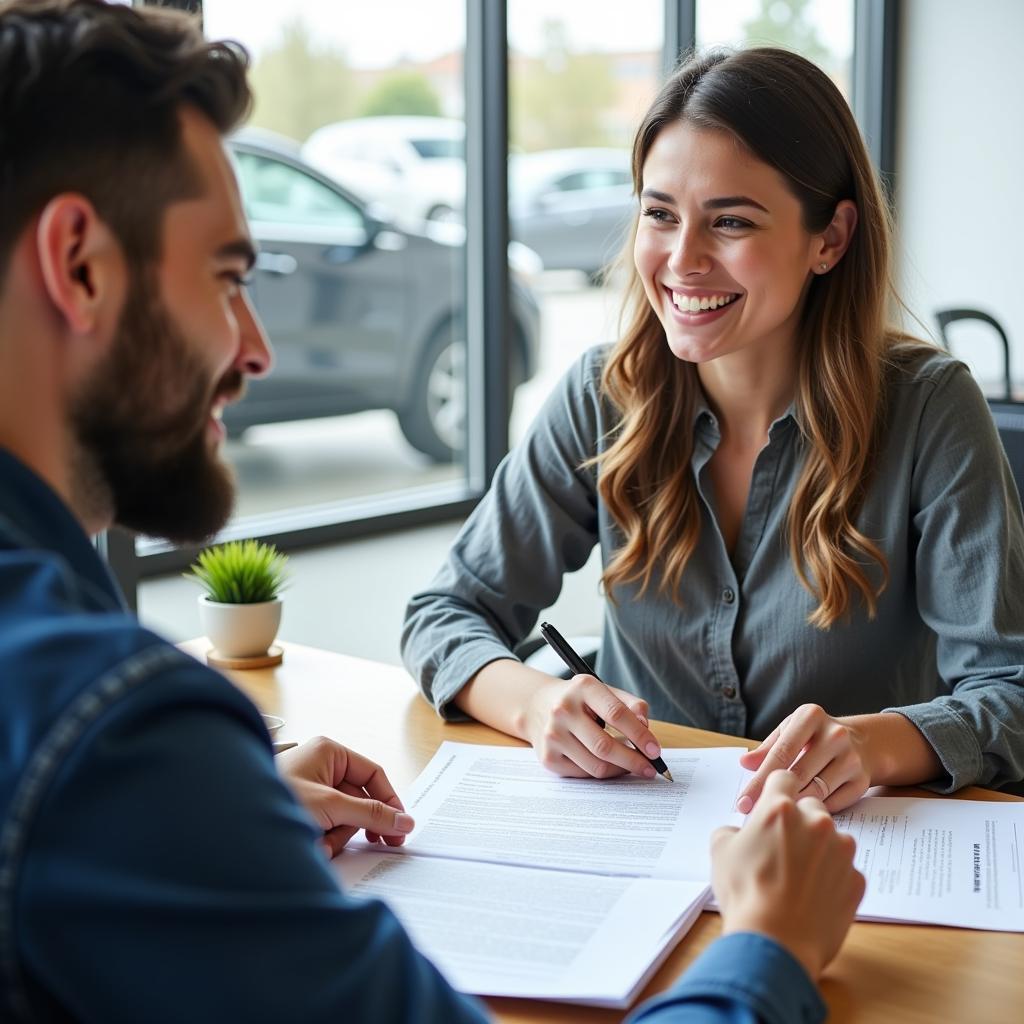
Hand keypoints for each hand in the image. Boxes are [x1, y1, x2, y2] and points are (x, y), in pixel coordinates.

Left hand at [276, 737, 413, 856]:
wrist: (229, 823)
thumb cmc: (276, 800)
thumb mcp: (331, 806)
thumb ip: (371, 814)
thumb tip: (405, 821)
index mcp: (330, 752)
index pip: (373, 775)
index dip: (389, 801)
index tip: (401, 827)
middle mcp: (321, 767)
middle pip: (360, 800)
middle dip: (354, 825)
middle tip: (377, 844)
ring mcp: (310, 790)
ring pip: (343, 818)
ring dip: (335, 837)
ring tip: (318, 845)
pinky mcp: (300, 812)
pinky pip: (326, 828)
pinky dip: (322, 842)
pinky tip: (309, 847)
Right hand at [523, 673, 659, 778]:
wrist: (538, 706)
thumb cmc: (581, 701)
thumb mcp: (605, 691)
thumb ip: (630, 705)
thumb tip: (645, 727)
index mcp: (582, 687)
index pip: (616, 714)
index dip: (640, 734)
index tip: (655, 750)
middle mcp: (563, 710)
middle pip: (605, 746)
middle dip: (633, 761)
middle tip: (650, 768)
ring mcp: (553, 735)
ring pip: (596, 766)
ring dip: (620, 770)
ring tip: (631, 766)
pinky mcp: (548, 757)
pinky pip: (584, 774)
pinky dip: (602, 774)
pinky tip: (610, 766)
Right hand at [711, 770, 864, 979]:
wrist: (776, 943)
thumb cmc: (745, 895)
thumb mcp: (721, 853)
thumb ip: (731, 832)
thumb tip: (738, 834)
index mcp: (780, 809)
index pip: (784, 777)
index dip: (777, 790)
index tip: (774, 803)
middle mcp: (816, 822)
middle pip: (812, 805)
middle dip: (799, 821)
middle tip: (783, 847)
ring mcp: (841, 852)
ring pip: (832, 838)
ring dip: (819, 849)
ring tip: (798, 877)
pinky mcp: (856, 880)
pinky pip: (844, 869)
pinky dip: (831, 878)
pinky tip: (812, 896)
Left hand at [737, 704, 870, 813]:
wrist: (864, 742)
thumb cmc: (816, 736)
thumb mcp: (791, 730)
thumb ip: (768, 747)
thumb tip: (745, 763)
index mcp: (811, 716)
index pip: (781, 753)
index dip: (760, 779)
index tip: (743, 800)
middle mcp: (834, 735)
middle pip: (798, 774)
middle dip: (773, 796)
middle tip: (751, 813)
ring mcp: (851, 758)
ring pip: (816, 792)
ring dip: (794, 806)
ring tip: (774, 817)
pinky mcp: (862, 780)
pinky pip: (833, 803)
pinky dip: (814, 811)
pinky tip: (801, 816)